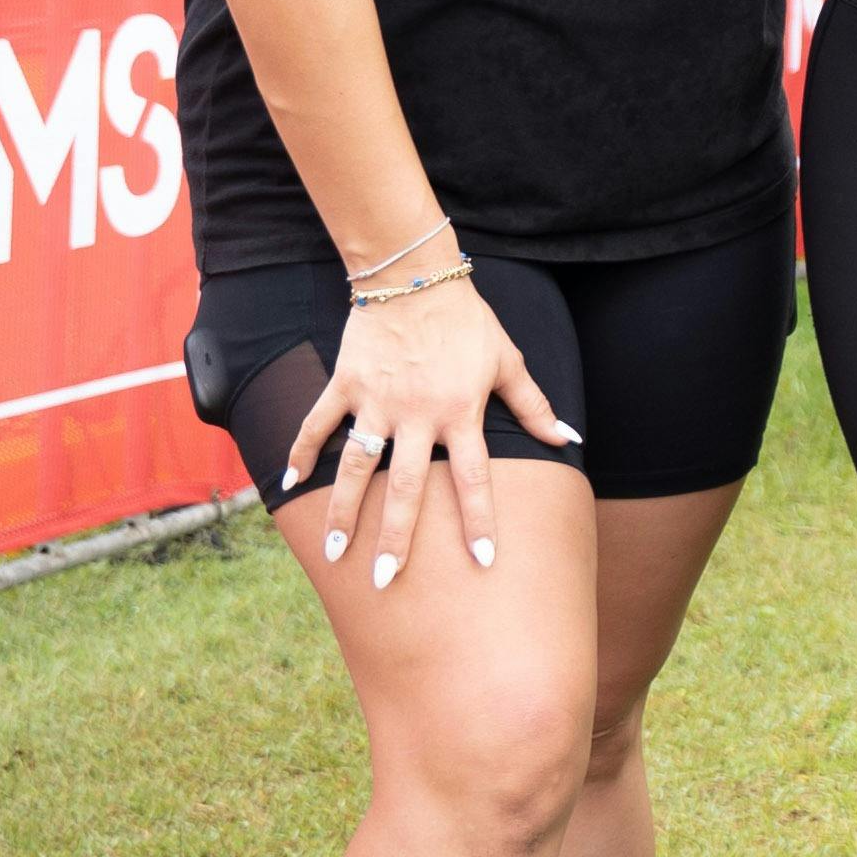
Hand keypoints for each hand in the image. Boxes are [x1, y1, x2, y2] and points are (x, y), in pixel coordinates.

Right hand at [286, 271, 572, 581]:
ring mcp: (376, 402)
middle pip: (408, 489)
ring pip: (356, 467)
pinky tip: (289, 486)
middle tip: (386, 580)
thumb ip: (534, 405)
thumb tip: (567, 440)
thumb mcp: (507, 361)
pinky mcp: (346, 384)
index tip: (481, 561)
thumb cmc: (468, 322)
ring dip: (344, 511)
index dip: (479, 520)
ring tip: (335, 552)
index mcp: (460, 414)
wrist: (416, 277)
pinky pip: (317, 424)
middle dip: (397, 538)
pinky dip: (300, 451)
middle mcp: (417, 416)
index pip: (473, 478)